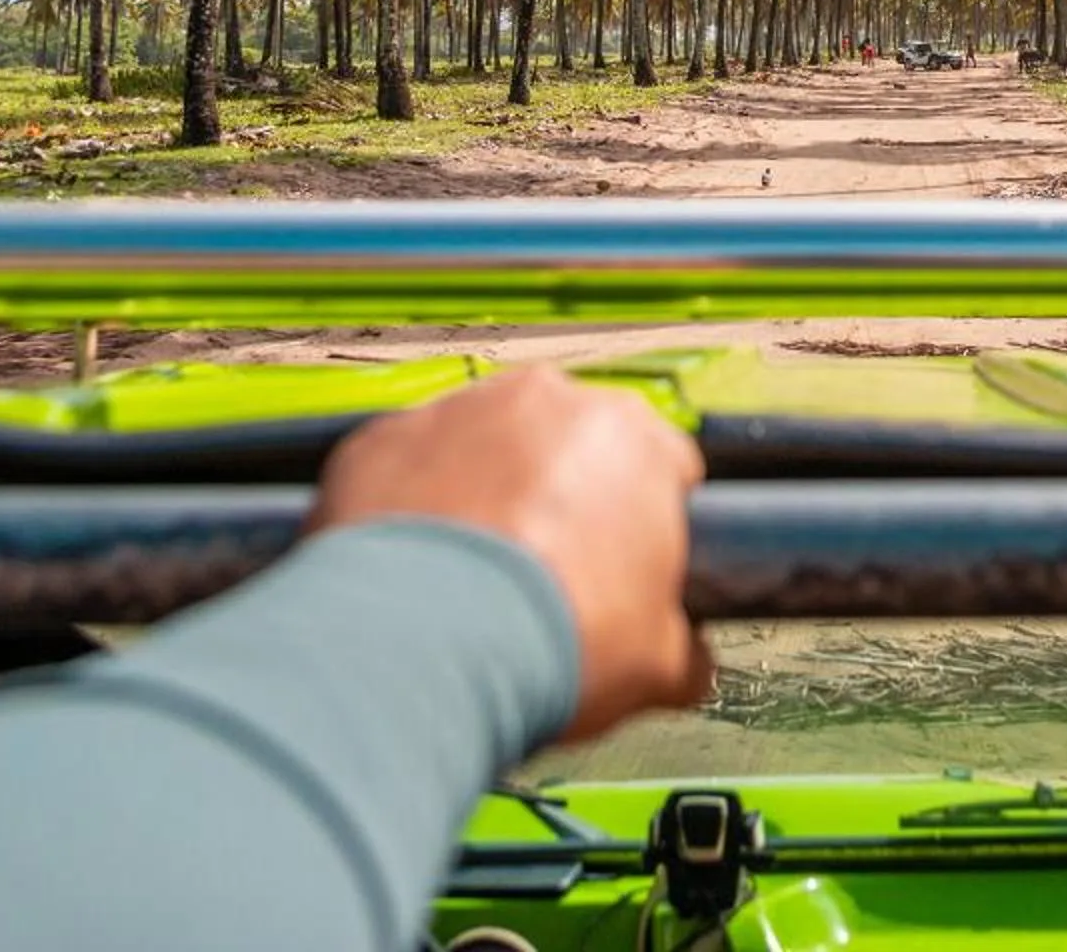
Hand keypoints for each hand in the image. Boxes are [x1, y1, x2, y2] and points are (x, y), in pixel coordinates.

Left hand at [311, 367, 713, 740]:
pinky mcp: (381, 437)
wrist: (417, 646)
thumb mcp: (656, 666)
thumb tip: (686, 663)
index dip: (648, 523)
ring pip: (483, 447)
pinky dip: (411, 509)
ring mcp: (458, 410)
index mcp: (636, 440)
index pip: (664, 466)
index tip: (627, 569)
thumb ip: (681, 647)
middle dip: (564, 499)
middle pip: (571, 446)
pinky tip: (411, 575)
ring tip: (469, 582)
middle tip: (546, 579)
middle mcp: (549, 401)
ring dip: (483, 495)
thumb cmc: (553, 642)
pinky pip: (406, 468)